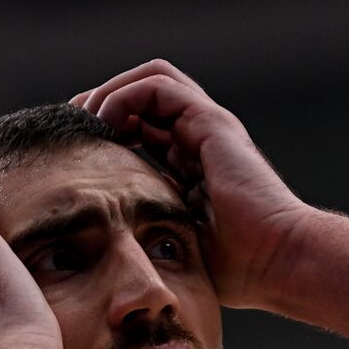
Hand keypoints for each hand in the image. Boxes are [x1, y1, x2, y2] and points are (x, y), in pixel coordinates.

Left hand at [72, 59, 312, 309]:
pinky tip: (105, 123)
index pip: (142, 127)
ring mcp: (208, 127)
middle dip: (102, 103)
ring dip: (110, 93)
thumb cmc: (237, 269)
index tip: (76, 152)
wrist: (278, 262)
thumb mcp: (175, 244)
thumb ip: (149, 227)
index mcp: (193, 163)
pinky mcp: (212, 123)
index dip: (106, 130)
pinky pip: (158, 86)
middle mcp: (201, 138)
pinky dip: (124, 96)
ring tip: (85, 120)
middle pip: (144, 96)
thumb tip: (106, 241)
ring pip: (151, 79)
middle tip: (70, 127)